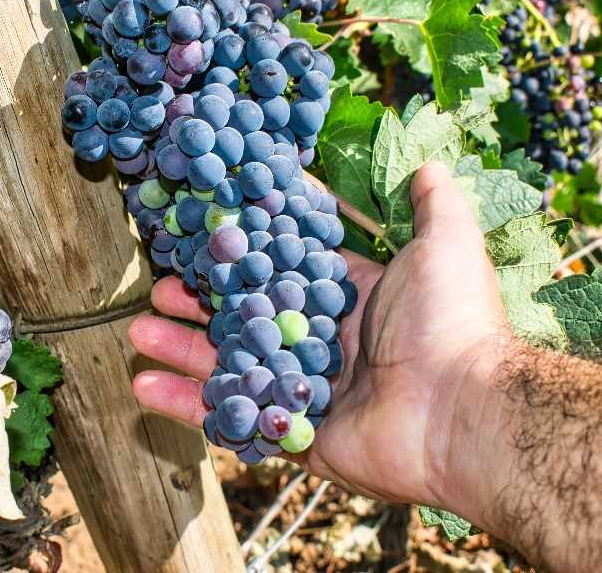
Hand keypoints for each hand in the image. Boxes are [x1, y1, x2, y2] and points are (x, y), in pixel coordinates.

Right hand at [129, 162, 510, 507]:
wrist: (461, 414)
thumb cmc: (449, 324)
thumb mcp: (445, 246)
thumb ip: (433, 206)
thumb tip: (429, 166)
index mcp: (349, 300)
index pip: (283, 271)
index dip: (245, 253)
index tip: (207, 232)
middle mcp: (323, 343)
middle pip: (246, 319)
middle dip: (201, 302)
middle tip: (160, 285)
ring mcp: (306, 391)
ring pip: (230, 366)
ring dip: (182, 349)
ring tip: (139, 330)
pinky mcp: (295, 435)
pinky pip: (234, 418)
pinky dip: (187, 405)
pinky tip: (145, 385)